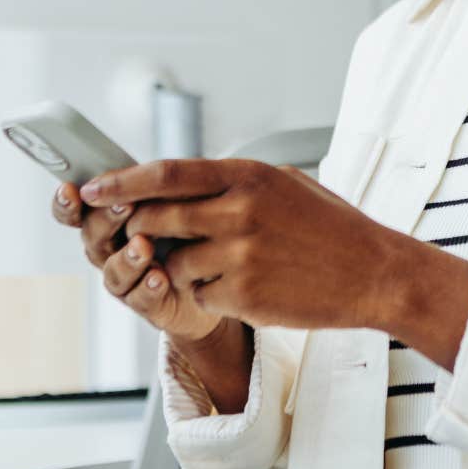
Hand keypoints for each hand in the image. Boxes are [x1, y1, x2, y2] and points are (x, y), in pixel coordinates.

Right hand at [52, 178, 225, 341]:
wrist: (217, 274)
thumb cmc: (188, 229)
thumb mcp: (173, 198)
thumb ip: (150, 184)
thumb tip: (136, 166)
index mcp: (109, 221)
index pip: (76, 211)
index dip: (66, 203)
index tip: (69, 189)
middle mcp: (111, 250)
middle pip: (93, 236)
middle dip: (106, 219)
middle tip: (126, 205)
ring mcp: (128, 279)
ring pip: (114, 272)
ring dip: (127, 258)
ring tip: (143, 245)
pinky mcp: (150, 304)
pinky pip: (142, 299)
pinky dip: (148, 288)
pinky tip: (159, 277)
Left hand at [80, 159, 407, 332]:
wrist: (373, 273)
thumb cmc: (331, 228)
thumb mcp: (284, 184)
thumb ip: (233, 182)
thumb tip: (181, 182)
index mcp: (248, 177)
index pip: (166, 173)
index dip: (122, 182)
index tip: (93, 189)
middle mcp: (240, 212)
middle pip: (157, 218)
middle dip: (138, 228)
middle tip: (137, 234)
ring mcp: (240, 255)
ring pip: (175, 262)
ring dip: (182, 267)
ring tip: (221, 265)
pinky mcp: (244, 295)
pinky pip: (199, 295)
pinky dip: (208, 294)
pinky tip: (242, 288)